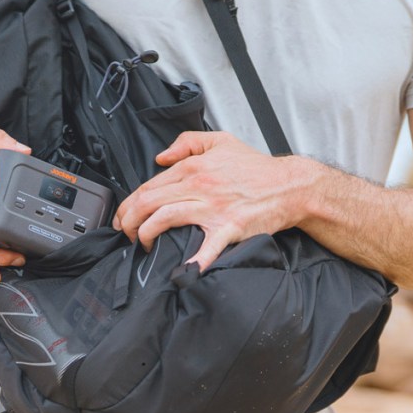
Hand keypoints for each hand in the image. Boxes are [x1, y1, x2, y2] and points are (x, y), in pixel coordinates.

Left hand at [113, 131, 304, 270]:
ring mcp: (213, 208)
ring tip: (141, 244)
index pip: (149, 185)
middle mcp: (199, 186)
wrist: (289, 185)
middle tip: (125, 233)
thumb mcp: (220, 141)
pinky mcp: (228, 227)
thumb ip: (187, 143)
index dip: (129, 203)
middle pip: (149, 202)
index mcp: (194, 167)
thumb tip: (161, 157)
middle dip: (128, 220)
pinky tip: (182, 271)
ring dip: (145, 233)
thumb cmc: (256, 167)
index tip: (124, 216)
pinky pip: (206, 246)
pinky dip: (193, 260)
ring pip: (165, 218)